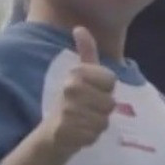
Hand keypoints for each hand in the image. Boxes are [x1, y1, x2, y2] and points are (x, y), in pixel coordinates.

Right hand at [37, 27, 116, 158]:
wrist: (53, 132)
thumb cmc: (73, 101)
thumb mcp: (80, 75)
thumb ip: (86, 52)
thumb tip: (80, 27)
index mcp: (76, 73)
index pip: (111, 80)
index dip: (106, 90)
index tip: (92, 92)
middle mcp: (71, 88)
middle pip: (110, 102)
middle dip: (103, 110)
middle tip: (87, 110)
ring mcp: (68, 109)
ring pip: (104, 120)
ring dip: (97, 124)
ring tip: (83, 121)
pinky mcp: (67, 130)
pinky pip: (95, 134)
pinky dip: (90, 136)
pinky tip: (79, 132)